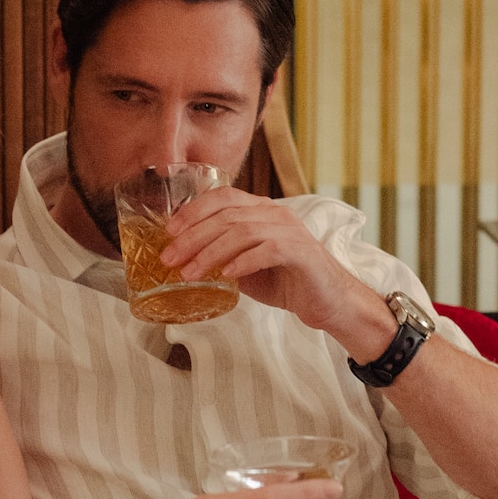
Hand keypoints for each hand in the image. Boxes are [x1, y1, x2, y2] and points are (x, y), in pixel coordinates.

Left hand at [160, 189, 393, 353]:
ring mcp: (290, 231)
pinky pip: (267, 249)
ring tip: (190, 273)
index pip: (223, 196)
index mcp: (262, 210)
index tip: (168, 231)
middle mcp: (276, 214)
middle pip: (227, 214)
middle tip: (169, 258)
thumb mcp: (246, 267)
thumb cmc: (287, 283)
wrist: (329, 302)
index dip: (193, 211)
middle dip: (193, 236)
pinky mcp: (301, 252)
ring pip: (242, 230)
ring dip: (210, 252)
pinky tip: (226, 276)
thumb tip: (183, 261)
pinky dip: (243, 261)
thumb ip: (222, 257)